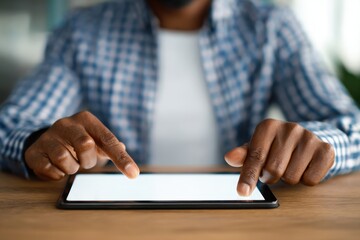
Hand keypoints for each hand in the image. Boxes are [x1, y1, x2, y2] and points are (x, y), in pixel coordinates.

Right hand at [24, 111, 139, 179]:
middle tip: (83, 161)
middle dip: (88, 160)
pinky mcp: (35, 151)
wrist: (45, 141)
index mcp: (86, 119)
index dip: (122, 159)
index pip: (108, 140)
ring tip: (69, 163)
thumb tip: (124, 148)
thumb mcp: (96, 140)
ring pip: (65, 158)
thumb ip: (112, 146)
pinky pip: (49, 169)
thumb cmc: (77, 142)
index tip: (133, 174)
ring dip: (71, 168)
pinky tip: (56, 166)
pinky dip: (57, 173)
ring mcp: (48, 136)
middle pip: (85, 145)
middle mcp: (66, 123)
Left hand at [224, 119, 334, 195]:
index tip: (242, 192)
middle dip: (270, 176)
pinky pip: (311, 179)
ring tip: (289, 165)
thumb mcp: (257, 147)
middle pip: (273, 170)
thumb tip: (230, 158)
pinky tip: (304, 166)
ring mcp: (309, 137)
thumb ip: (243, 154)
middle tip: (273, 168)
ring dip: (288, 178)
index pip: (255, 156)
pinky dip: (305, 179)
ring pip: (292, 178)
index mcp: (268, 126)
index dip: (248, 177)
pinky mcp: (326, 149)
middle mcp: (290, 128)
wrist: (305, 139)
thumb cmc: (274, 146)